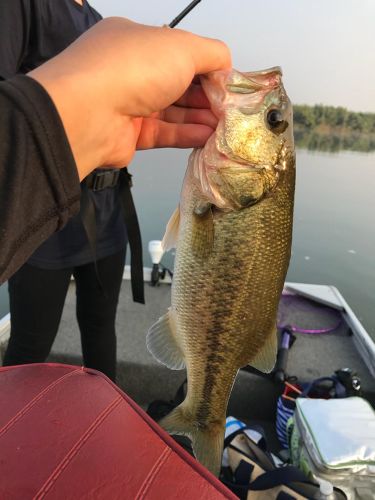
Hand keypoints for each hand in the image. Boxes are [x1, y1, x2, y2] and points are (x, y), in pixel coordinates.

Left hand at [29, 18, 230, 178]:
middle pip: (178, 84)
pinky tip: (208, 137)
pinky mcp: (130, 133)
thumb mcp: (182, 46)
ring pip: (173, 110)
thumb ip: (212, 53)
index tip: (228, 83)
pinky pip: (165, 132)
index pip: (180, 52)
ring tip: (224, 127)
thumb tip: (226, 66)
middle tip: (231, 109)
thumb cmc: (133, 69)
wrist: (90, 113)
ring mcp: (129, 103)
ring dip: (200, 117)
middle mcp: (131, 71)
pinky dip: (187, 133)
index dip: (207, 67)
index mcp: (137, 41)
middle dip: (207, 96)